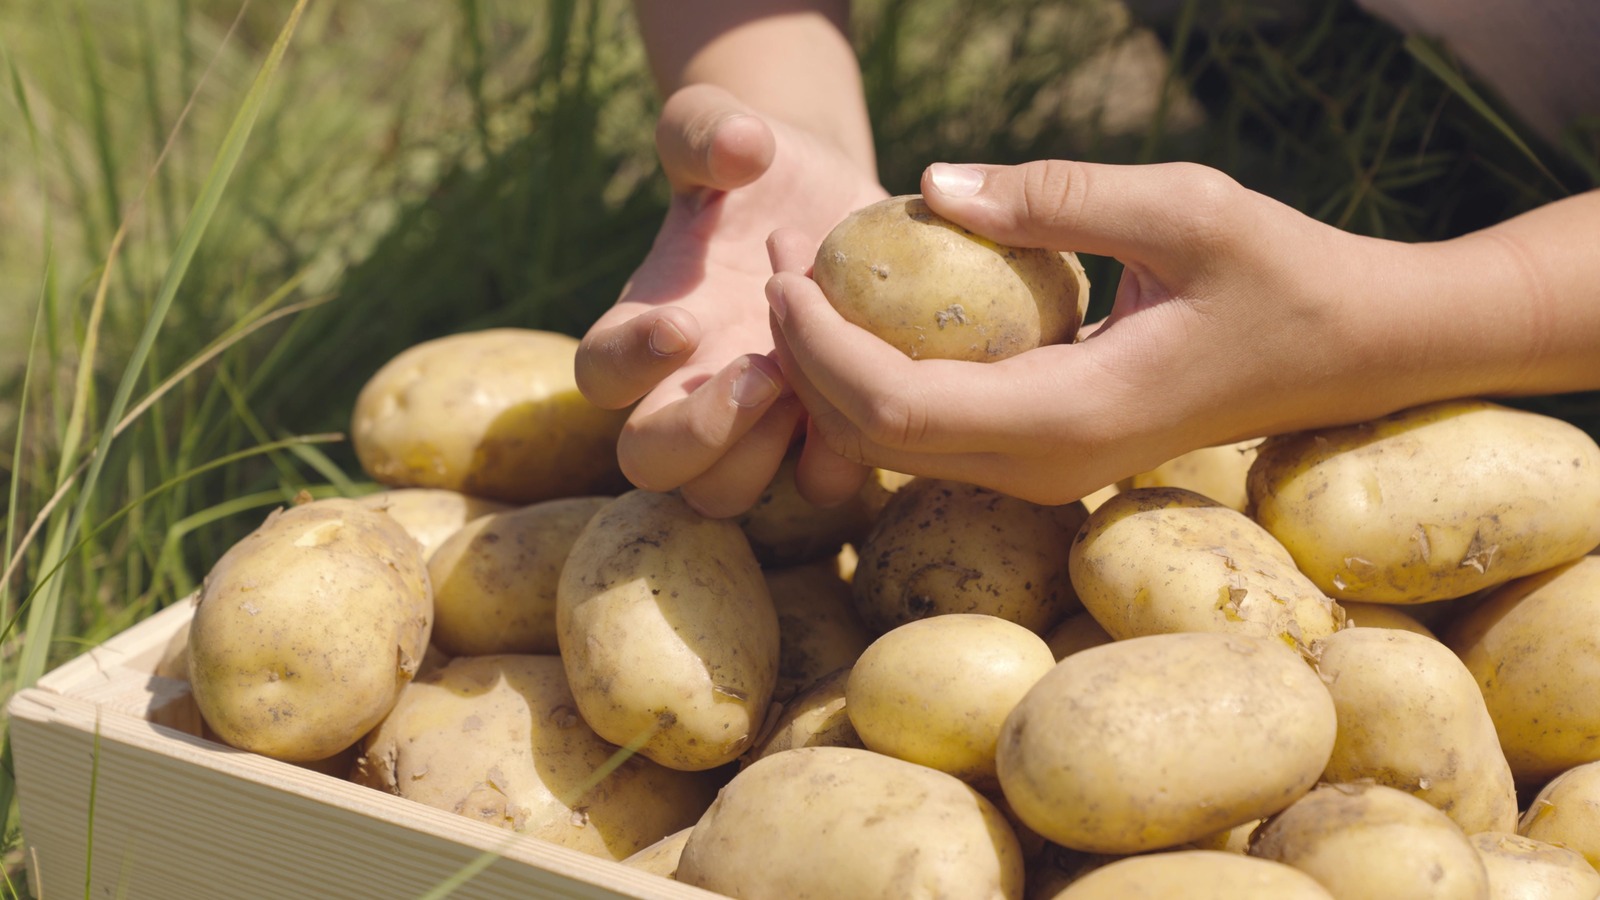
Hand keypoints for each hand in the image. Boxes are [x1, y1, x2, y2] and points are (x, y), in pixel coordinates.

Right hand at [575, 84, 884, 515]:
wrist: (828, 194)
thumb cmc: (755, 163)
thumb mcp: (722, 129)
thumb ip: (706, 129)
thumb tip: (741, 146)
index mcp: (644, 324)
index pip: (598, 372)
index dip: (627, 364)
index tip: (681, 324)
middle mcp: (683, 389)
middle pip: (648, 464)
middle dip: (698, 435)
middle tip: (764, 373)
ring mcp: (751, 424)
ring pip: (720, 496)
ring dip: (761, 458)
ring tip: (811, 388)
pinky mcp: (818, 434)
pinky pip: (814, 486)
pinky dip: (837, 459)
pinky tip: (871, 397)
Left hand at [766, 159, 1459, 504]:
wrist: (1349, 354)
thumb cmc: (1282, 273)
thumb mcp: (1185, 208)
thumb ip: (1056, 197)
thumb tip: (928, 183)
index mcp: (1071, 417)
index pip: (896, 407)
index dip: (819, 348)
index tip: (785, 274)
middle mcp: (1045, 468)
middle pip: (875, 438)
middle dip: (804, 358)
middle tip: (778, 265)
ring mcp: (1043, 475)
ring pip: (896, 445)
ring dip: (834, 370)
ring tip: (805, 282)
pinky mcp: (1045, 459)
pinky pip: (934, 432)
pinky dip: (881, 379)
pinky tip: (871, 313)